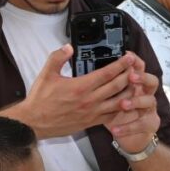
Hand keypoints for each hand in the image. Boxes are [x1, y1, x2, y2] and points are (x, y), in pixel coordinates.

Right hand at [7, 47, 127, 140]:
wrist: (34, 123)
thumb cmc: (40, 100)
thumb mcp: (46, 74)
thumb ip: (57, 58)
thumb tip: (69, 47)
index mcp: (81, 87)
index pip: (107, 73)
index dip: (120, 64)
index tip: (129, 58)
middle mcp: (90, 101)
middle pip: (117, 86)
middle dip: (129, 75)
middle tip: (136, 67)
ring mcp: (92, 113)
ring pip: (118, 102)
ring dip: (129, 92)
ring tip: (136, 84)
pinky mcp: (91, 123)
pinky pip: (111, 116)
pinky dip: (121, 109)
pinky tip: (126, 103)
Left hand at [108, 56, 162, 156]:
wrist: (135, 137)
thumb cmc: (119, 111)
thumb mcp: (111, 94)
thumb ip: (101, 80)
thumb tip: (83, 61)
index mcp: (137, 83)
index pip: (140, 67)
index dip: (136, 62)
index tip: (128, 56)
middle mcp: (146, 93)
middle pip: (150, 82)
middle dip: (141, 78)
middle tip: (131, 77)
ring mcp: (149, 109)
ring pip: (149, 102)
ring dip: (137, 101)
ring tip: (123, 104)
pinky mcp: (150, 124)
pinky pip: (141, 124)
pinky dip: (129, 127)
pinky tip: (115, 130)